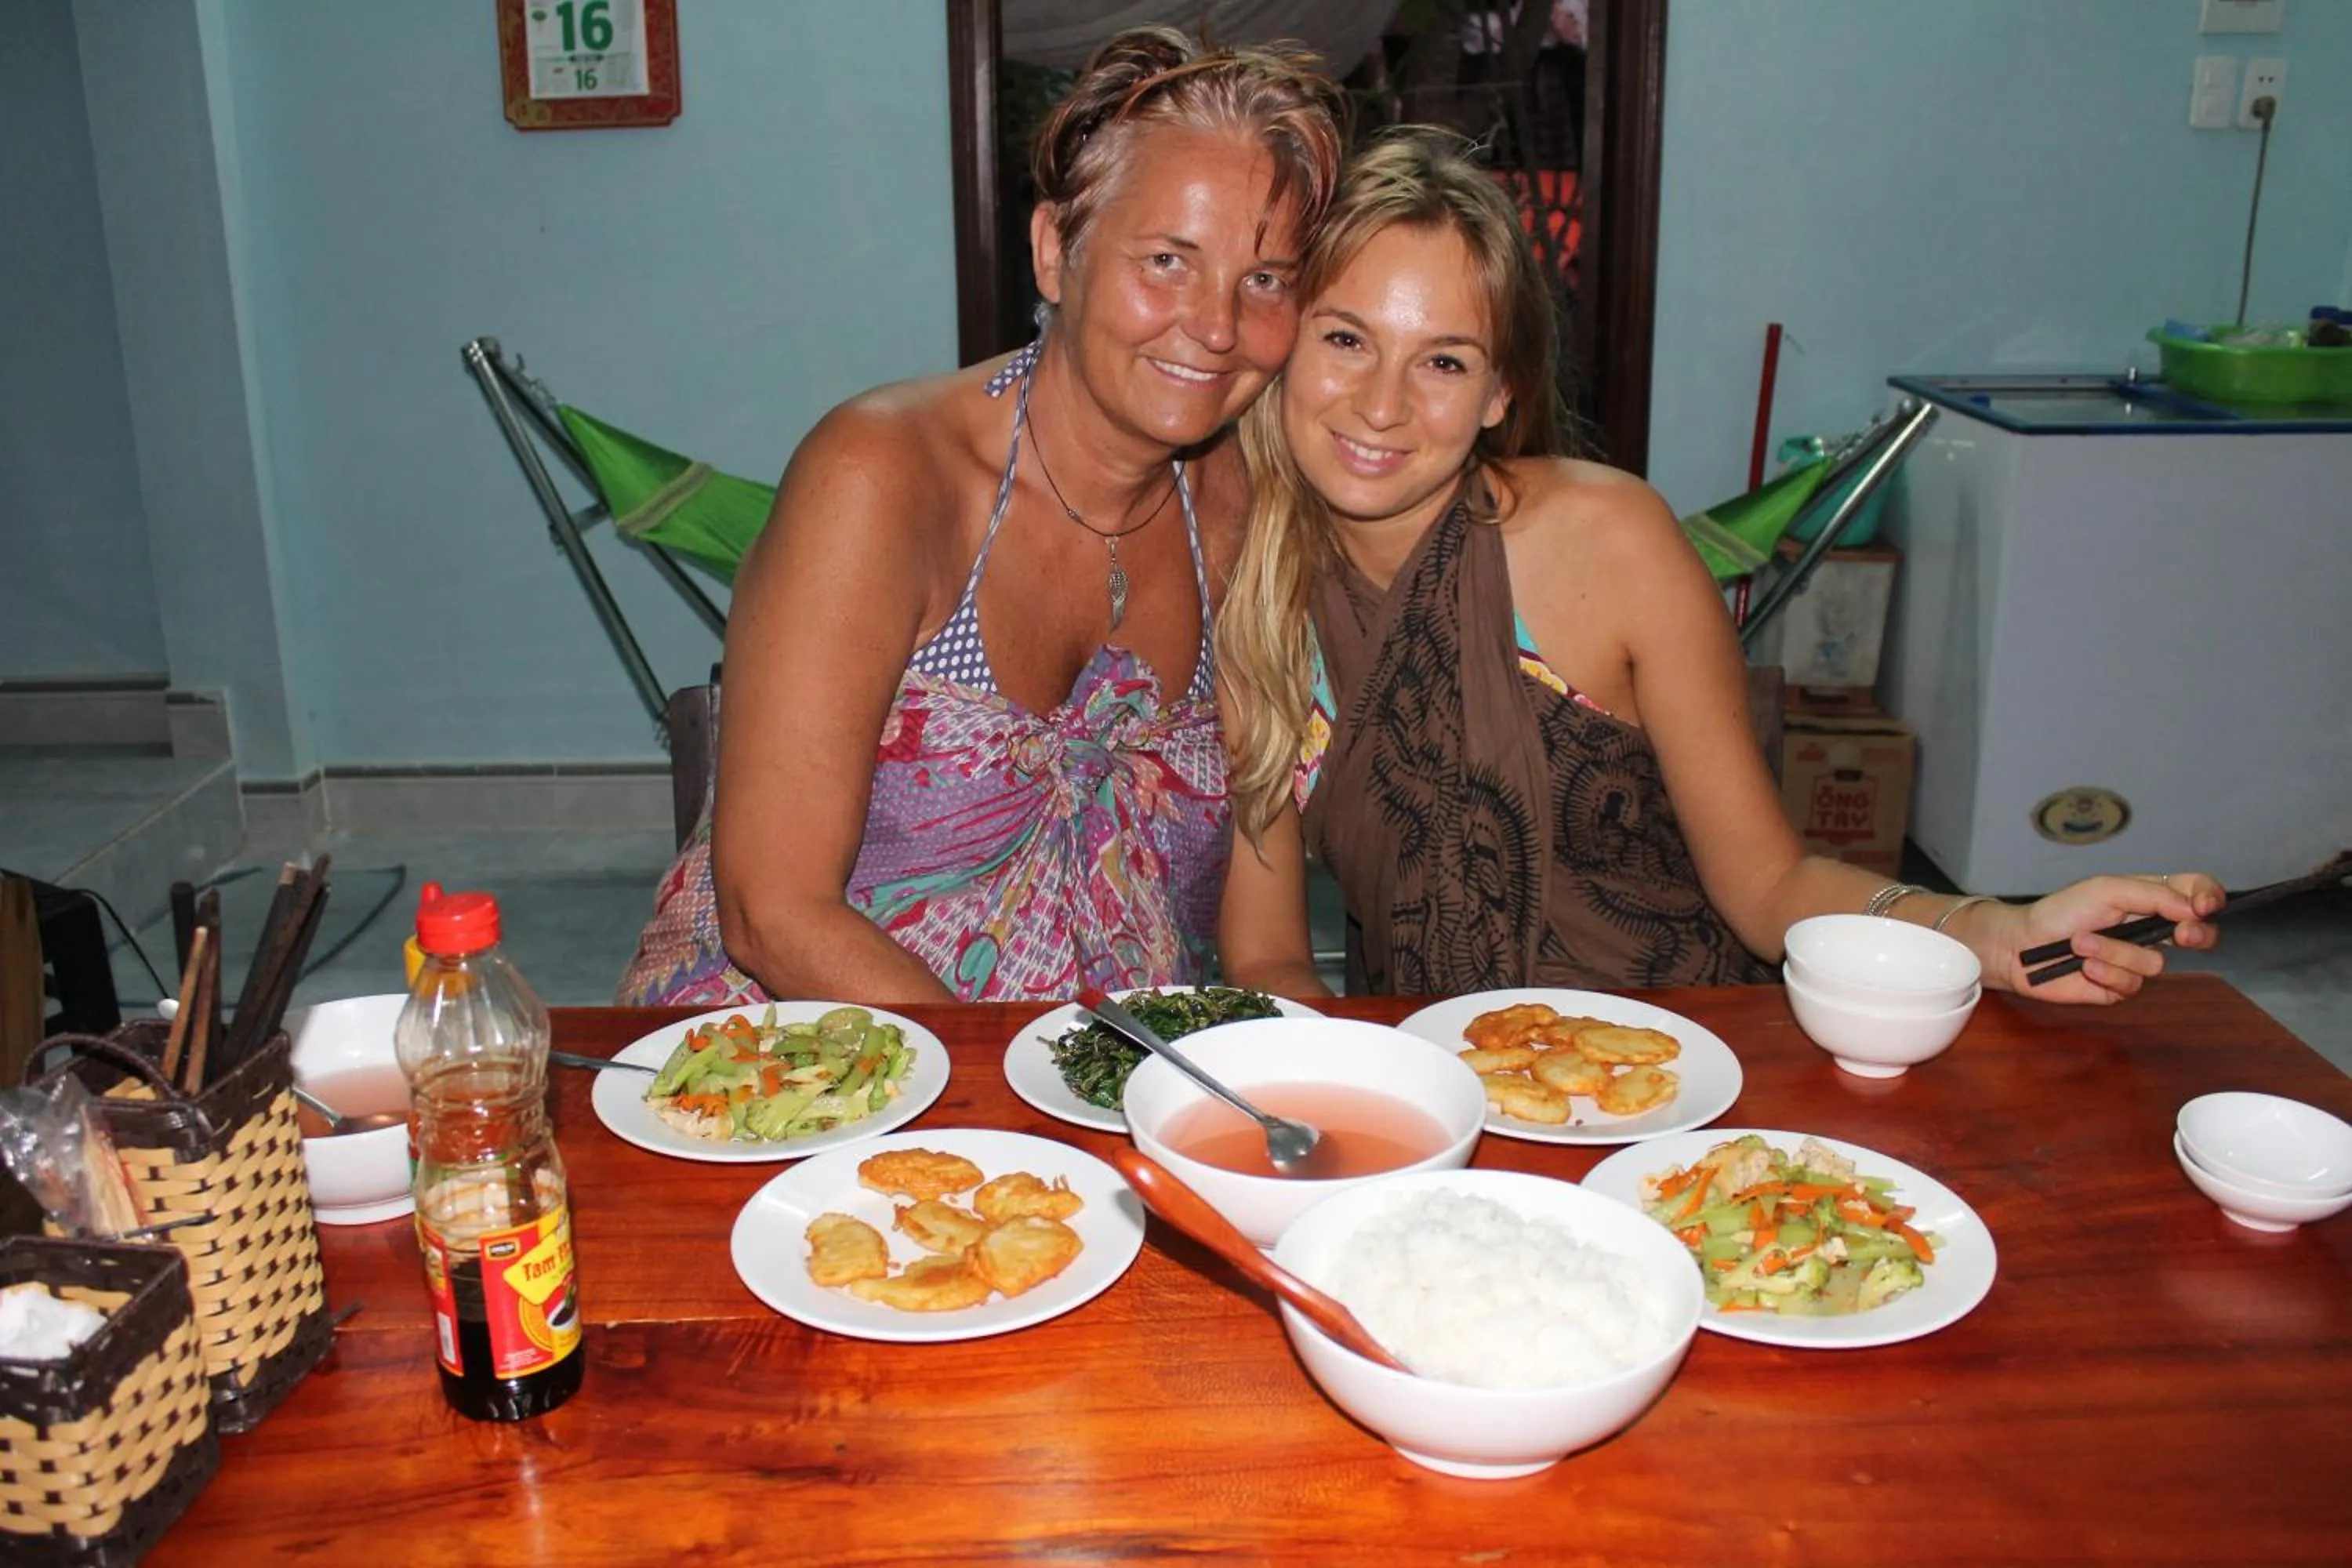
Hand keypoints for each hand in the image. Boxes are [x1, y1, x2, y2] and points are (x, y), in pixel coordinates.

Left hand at [1984, 873, 2224, 1002]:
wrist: (2022, 945)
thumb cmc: (2060, 911)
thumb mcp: (2106, 890)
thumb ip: (2152, 895)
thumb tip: (2194, 909)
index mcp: (2150, 899)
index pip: (2195, 893)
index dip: (2209, 897)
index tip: (2204, 906)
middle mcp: (2150, 930)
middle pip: (2199, 934)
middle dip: (2196, 935)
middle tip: (2182, 934)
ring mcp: (2136, 960)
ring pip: (2155, 963)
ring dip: (2115, 951)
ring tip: (2081, 942)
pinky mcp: (2120, 987)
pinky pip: (2131, 985)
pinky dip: (2105, 972)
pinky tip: (2082, 965)